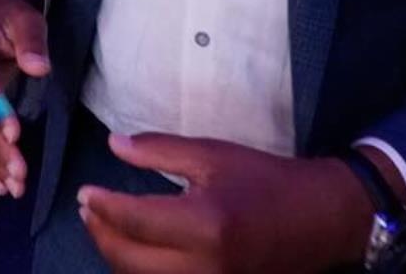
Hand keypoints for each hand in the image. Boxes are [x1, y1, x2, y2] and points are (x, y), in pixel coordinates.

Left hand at [78, 135, 368, 273]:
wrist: (320, 219)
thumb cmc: (266, 180)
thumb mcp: (213, 155)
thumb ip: (159, 151)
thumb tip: (113, 143)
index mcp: (205, 224)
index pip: (135, 220)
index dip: (102, 206)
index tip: (85, 192)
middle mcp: (205, 265)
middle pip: (130, 259)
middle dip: (101, 233)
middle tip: (90, 208)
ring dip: (116, 255)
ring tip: (104, 225)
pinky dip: (141, 269)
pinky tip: (133, 248)